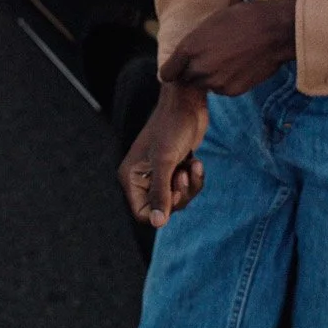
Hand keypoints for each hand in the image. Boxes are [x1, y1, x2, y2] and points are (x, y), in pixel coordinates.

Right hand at [121, 81, 209, 227]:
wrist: (187, 103)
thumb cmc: (172, 127)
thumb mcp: (165, 162)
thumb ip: (160, 194)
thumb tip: (158, 224)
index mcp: (131, 177)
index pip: (143, 213)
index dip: (161, 210)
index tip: (173, 192)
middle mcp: (143, 178)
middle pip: (163, 209)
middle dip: (179, 195)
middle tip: (183, 175)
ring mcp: (160, 173)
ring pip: (178, 199)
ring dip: (190, 186)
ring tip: (192, 166)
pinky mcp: (175, 168)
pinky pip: (187, 187)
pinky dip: (195, 178)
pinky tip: (196, 162)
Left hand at [159, 0, 297, 96]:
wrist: (276, 31)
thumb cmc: (243, 19)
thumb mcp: (210, 23)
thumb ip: (194, 43)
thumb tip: (185, 55)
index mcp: (189, 48)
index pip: (167, 73)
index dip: (173, 71)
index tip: (178, 69)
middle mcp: (199, 68)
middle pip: (187, 79)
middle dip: (193, 72)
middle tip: (211, 60)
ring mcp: (216, 82)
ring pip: (205, 85)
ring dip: (211, 77)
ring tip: (228, 60)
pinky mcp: (232, 91)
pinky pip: (221, 90)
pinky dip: (226, 82)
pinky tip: (238, 67)